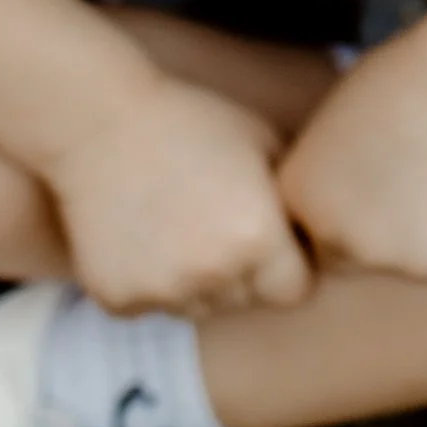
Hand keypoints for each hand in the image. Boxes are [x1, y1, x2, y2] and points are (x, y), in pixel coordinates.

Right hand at [41, 76, 313, 319]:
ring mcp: (163, 293)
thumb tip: (329, 224)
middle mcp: (215, 276)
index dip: (286, 265)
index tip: (270, 239)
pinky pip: (149, 305)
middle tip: (214, 220)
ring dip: (195, 280)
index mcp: (259, 240)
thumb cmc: (190, 119)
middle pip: (245, 301)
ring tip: (176, 221)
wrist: (97, 119)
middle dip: (241, 273)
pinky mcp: (118, 300)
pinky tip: (139, 231)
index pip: (294, 291)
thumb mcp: (262, 142)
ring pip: (196, 307)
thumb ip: (296, 196)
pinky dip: (147, 280)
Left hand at [276, 39, 426, 282]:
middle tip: (401, 185)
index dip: (340, 203)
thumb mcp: (339, 120)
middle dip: (366, 233)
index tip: (369, 173)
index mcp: (298, 193)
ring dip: (406, 236)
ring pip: (389, 259)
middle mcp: (328, 232)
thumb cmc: (404, 84)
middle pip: (341, 253)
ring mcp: (377, 256)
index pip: (306, 223)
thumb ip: (327, 165)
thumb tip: (336, 185)